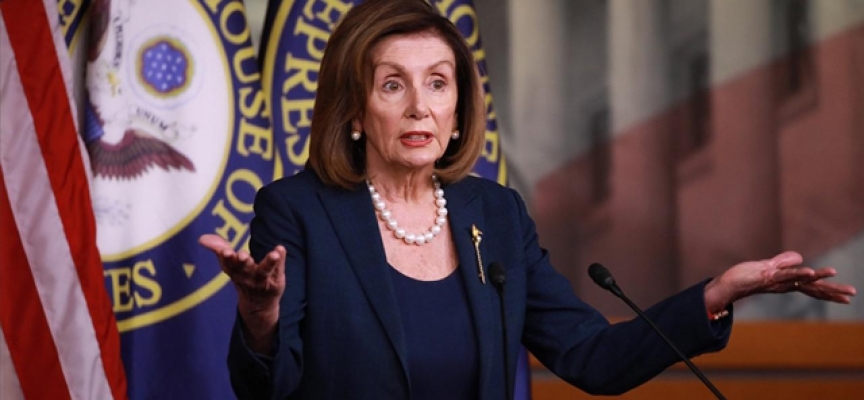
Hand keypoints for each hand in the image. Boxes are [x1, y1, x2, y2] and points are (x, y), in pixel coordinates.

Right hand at [199, 234, 285, 351]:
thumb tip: (201, 238)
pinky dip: (281, 260)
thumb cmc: (243, 278)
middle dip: (243, 262)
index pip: (228, 264)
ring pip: (264, 271)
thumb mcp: (229, 265)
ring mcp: (262, 280)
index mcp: (234, 271)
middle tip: (242, 255)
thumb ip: (219, 249)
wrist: (258, 305)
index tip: (225, 251)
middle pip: (244, 269)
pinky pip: (278, 270)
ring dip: (268, 262)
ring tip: (273, 254)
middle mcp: (247, 276)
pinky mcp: (276, 282)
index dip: (226, 258)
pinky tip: (281, 249)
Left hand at [704, 251, 856, 311]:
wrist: (728, 284)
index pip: (813, 288)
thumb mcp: (769, 266)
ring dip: (817, 277)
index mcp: (788, 283)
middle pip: (812, 288)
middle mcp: (785, 285)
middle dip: (832, 291)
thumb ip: (784, 262)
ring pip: (801, 280)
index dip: (830, 292)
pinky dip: (797, 273)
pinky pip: (784, 275)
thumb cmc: (748, 277)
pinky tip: (809, 271)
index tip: (848, 298)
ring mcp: (777, 281)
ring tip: (834, 272)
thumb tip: (799, 257)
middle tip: (852, 294)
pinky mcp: (766, 276)